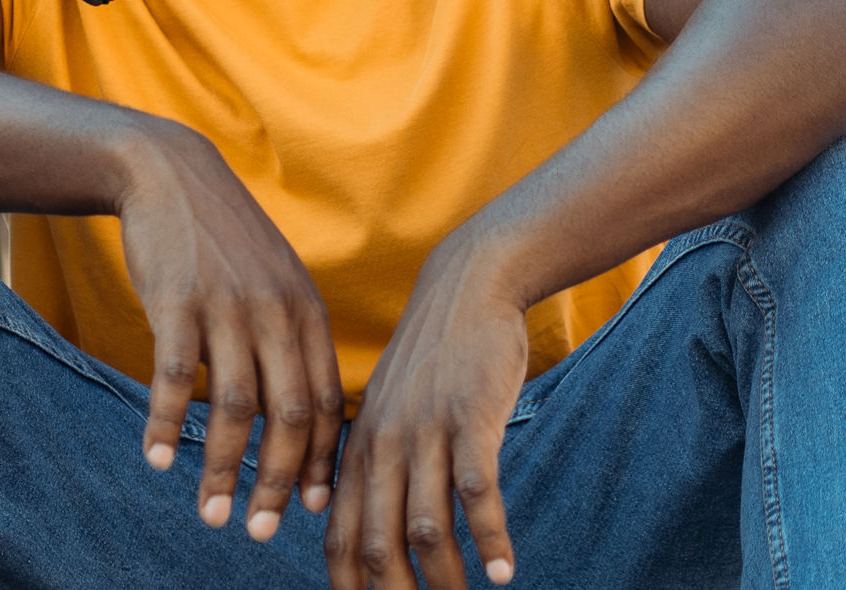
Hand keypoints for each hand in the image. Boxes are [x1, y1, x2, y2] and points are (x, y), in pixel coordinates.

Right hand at [113, 121, 344, 541]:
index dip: (322, 462)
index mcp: (307, 314)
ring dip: (222, 469)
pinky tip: (156, 459)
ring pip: (233, 406)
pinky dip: (165, 424)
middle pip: (288, 415)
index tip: (312, 510)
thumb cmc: (223, 241)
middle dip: (277, 482)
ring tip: (210, 515)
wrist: (171, 173)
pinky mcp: (178, 299)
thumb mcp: (274, 283)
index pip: (326, 403)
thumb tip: (299, 417)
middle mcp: (276, 313)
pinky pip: (174, 376)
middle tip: (259, 532)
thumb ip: (290, 342)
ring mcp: (228, 305)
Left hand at [327, 241, 529, 589]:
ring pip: (425, 529)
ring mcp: (424, 433)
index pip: (340, 538)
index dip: (350, 588)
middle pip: (376, 545)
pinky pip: (476, 493)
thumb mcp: (390, 409)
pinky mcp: (468, 420)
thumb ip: (378, 464)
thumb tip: (376, 528)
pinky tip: (505, 573)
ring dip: (444, 581)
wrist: (467, 285)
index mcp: (358, 450)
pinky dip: (490, 539)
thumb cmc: (433, 358)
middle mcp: (383, 446)